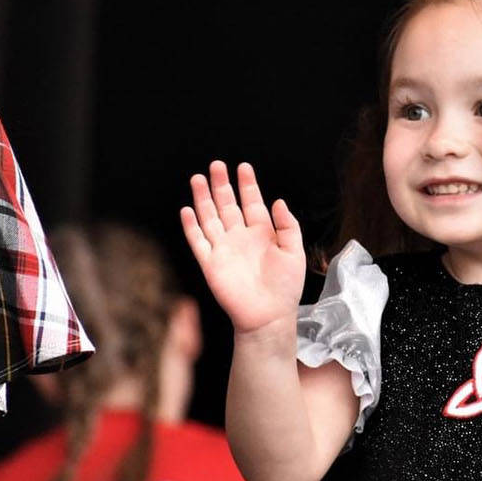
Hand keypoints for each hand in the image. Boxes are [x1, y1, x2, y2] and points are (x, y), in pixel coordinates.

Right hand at [179, 160, 304, 335]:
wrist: (269, 315)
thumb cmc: (285, 287)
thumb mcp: (294, 252)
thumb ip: (288, 226)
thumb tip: (278, 201)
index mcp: (262, 233)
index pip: (252, 202)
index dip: (247, 185)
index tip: (243, 167)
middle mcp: (240, 238)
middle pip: (227, 205)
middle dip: (221, 185)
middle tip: (216, 165)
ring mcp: (224, 249)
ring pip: (210, 218)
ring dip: (203, 199)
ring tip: (198, 178)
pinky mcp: (211, 264)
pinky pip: (198, 241)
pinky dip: (191, 226)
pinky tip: (187, 210)